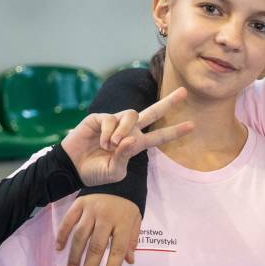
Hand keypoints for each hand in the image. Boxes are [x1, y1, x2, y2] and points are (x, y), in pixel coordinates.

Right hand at [56, 195, 141, 265]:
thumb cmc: (128, 203)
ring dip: (74, 255)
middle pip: (96, 246)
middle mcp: (106, 216)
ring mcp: (91, 209)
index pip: (118, 249)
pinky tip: (59, 249)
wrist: (119, 177)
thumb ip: (132, 240)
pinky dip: (62, 235)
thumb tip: (129, 261)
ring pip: (80, 235)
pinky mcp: (79, 203)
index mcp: (123, 222)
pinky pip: (68, 221)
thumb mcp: (136, 219)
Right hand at [60, 87, 192, 186]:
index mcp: (136, 145)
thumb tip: (130, 139)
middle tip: (184, 92)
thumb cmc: (95, 173)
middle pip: (152, 112)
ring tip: (112, 145)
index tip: (192, 126)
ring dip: (125, 130)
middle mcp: (128, 131)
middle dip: (168, 103)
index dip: (175, 132)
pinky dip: (108, 133)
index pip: (159, 137)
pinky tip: (102, 142)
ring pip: (132, 115)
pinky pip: (111, 119)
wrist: (72, 168)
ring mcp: (115, 123)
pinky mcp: (100, 118)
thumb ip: (125, 157)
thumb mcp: (114, 171)